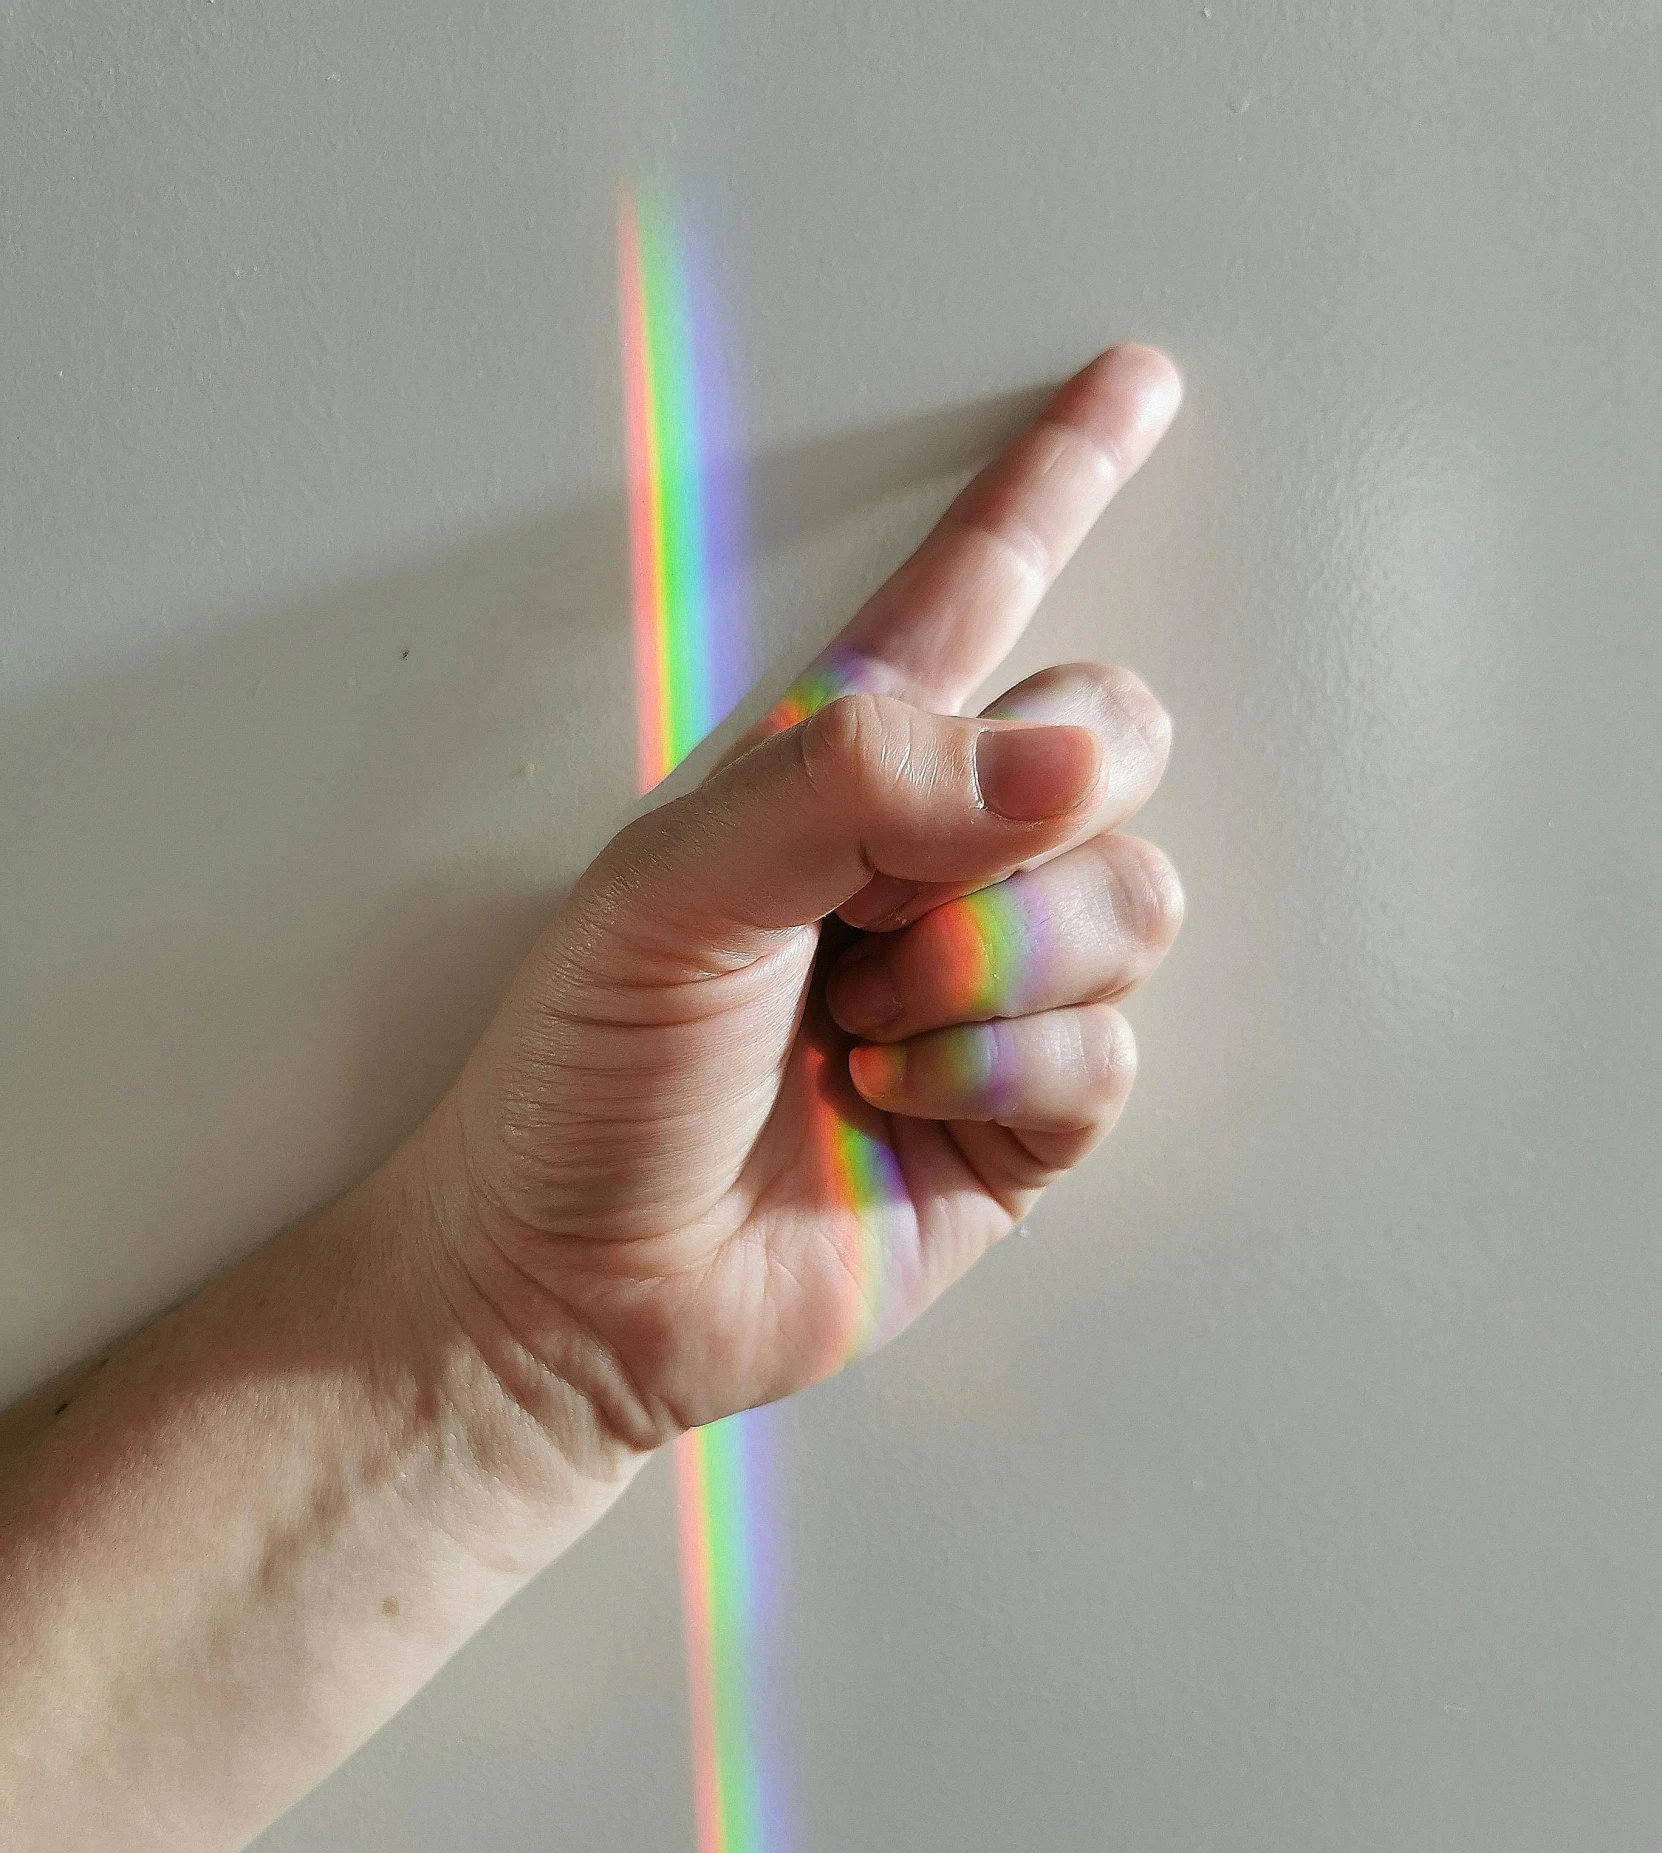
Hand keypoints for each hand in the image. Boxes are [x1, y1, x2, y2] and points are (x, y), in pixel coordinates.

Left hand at [417, 345, 1184, 1449]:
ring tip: (859, 1024)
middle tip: (881, 907)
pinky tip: (895, 1094)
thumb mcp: (673, 892)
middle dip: (1026, 813)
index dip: (1054, 486)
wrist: (575, 1290)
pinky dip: (1000, 1070)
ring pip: (1135, 901)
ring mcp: (998, 990)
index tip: (1132, 383)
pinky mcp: (1031, 1112)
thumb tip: (1060, 758)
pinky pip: (1112, 1051)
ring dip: (995, 967)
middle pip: (1113, 735)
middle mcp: (936, 863)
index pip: (972, 591)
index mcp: (839, 772)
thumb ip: (853, 784)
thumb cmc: (583, 1078)